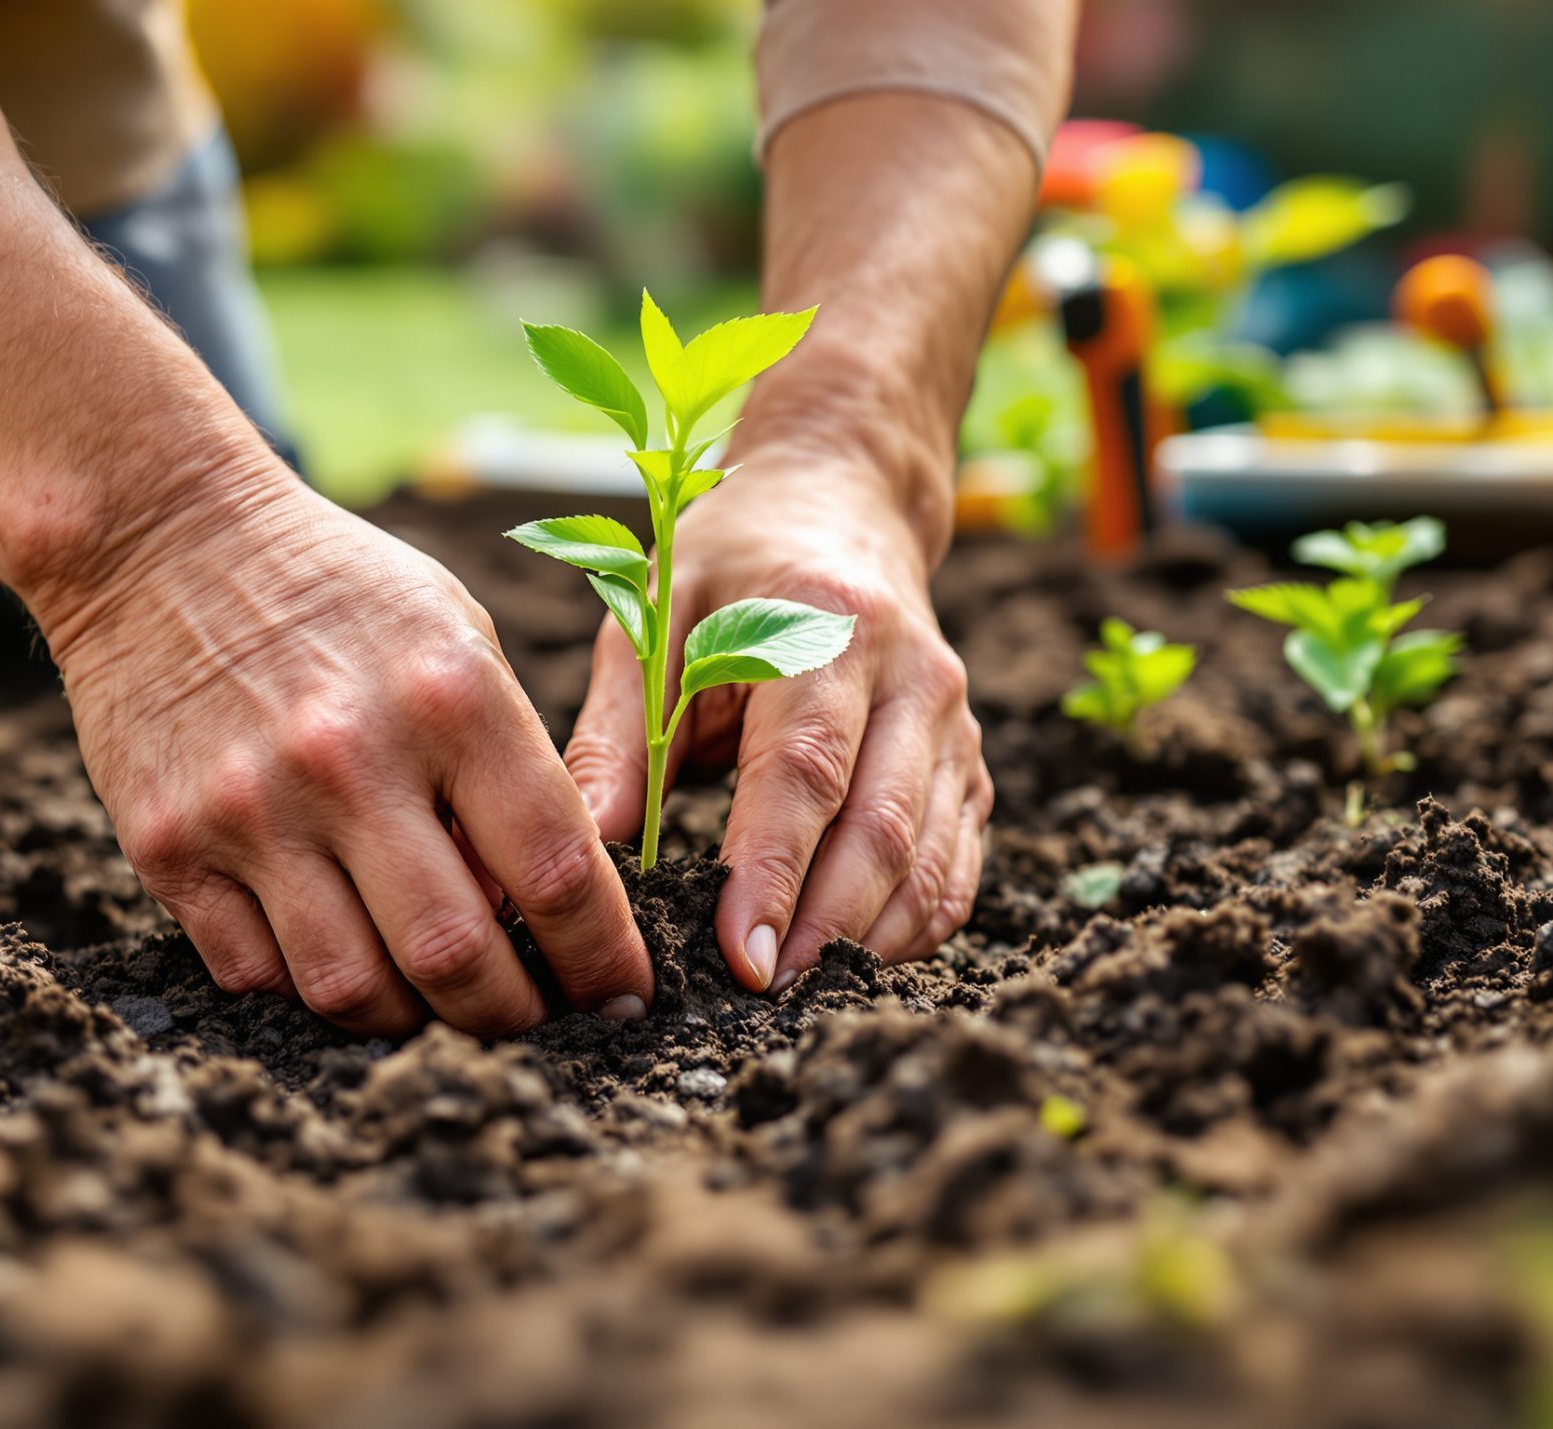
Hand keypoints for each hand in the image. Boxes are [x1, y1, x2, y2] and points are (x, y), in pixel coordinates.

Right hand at [31, 478, 649, 1036]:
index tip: (619, 994)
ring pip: (352, 988)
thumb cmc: (338, 593)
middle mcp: (350, 759)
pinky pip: (255, 973)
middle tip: (532, 1020)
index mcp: (449, 698)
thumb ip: (507, 766)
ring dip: (412, 1021)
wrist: (158, 538)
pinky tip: (342, 959)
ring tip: (436, 1005)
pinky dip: (309, 990)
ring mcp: (250, 810)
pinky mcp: (167, 845)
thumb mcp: (456, 638)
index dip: (601, 956)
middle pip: (456, 956)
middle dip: (513, 1016)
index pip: (554, 872)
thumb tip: (543, 908)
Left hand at [565, 455, 989, 991]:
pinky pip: (957, 867)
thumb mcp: (653, 617)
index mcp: (827, 628)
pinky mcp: (969, 764)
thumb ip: (616, 729)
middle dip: (824, 928)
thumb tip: (584, 839)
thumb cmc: (729, 569)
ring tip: (800, 998)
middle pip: (882, 828)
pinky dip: (912, 928)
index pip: (806, 771)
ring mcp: (954, 724)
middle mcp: (912, 677)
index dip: (773, 871)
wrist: (842, 506)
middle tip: (761, 999)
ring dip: (870, 942)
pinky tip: (851, 964)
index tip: (738, 956)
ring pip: (931, 860)